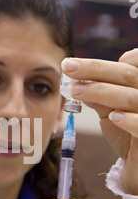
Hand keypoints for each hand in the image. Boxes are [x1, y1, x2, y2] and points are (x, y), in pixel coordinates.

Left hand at [62, 49, 137, 194]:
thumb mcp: (110, 111)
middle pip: (127, 74)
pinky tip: (113, 116)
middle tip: (68, 68)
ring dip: (102, 91)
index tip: (73, 66)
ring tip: (76, 91)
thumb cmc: (127, 134)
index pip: (129, 64)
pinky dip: (128, 120)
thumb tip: (76, 79)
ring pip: (132, 96)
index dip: (102, 64)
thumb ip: (98, 96)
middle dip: (94, 70)